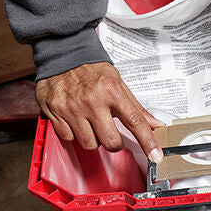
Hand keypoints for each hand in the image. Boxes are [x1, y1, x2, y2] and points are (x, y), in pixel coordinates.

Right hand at [36, 62, 164, 159]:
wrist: (63, 54)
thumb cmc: (92, 70)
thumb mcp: (118, 83)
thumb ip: (136, 107)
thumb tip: (155, 124)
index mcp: (112, 92)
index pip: (135, 122)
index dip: (148, 142)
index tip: (156, 155)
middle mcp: (92, 101)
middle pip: (112, 142)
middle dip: (114, 142)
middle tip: (110, 131)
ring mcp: (72, 108)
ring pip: (90, 144)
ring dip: (94, 138)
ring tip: (91, 122)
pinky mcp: (55, 112)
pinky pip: (69, 138)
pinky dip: (74, 133)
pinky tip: (75, 120)